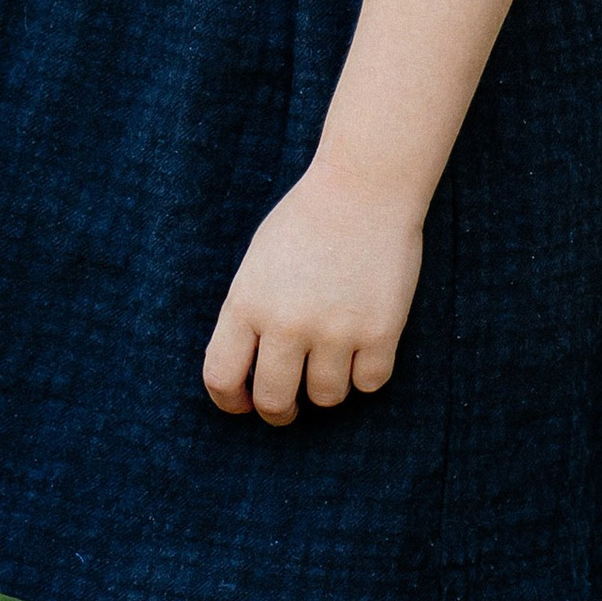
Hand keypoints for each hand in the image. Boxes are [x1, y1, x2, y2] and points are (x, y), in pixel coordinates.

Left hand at [202, 162, 423, 424]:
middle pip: (275, 401)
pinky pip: (369, 383)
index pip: (221, 377)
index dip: (230, 402)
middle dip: (279, 412)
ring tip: (333, 356)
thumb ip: (248, 318)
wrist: (363, 188)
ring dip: (327, 386)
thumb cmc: (306, 223)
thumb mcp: (258, 265)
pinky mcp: (379, 332)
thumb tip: (248, 380)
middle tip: (289, 407)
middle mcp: (287, 322)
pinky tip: (364, 344)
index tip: (245, 405)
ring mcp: (335, 330)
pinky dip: (366, 373)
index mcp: (247, 302)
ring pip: (326, 398)